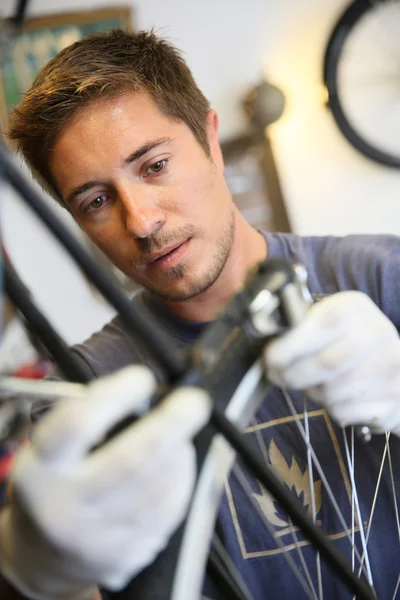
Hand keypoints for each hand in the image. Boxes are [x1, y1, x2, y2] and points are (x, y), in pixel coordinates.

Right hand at [0, 366, 209, 599]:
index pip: (78, 425)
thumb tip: (148, 395)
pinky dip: (181, 477)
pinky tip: (178, 461)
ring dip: (179, 451)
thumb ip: (91, 420)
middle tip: (194, 400)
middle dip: (172, 424)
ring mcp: (98, 538)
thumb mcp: (51, 450)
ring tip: (180, 433)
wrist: (47, 556)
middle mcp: (66, 508)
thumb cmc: (57, 482)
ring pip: (158, 487)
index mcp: (41, 470)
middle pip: (132, 461)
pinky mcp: (127, 555)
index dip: (116, 395)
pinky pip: (169, 510)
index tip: (142, 377)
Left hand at [264, 291, 399, 433]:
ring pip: (333, 392)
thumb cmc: (342, 342)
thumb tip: (263, 336)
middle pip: (327, 363)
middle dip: (293, 375)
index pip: (326, 323)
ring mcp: (389, 368)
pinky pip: (344, 412)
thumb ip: (297, 326)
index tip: (270, 357)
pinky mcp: (392, 399)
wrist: (392, 369)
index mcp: (355, 308)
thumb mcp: (323, 321)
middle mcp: (379, 334)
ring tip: (315, 382)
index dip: (293, 344)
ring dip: (313, 392)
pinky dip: (332, 409)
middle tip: (279, 376)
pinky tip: (337, 396)